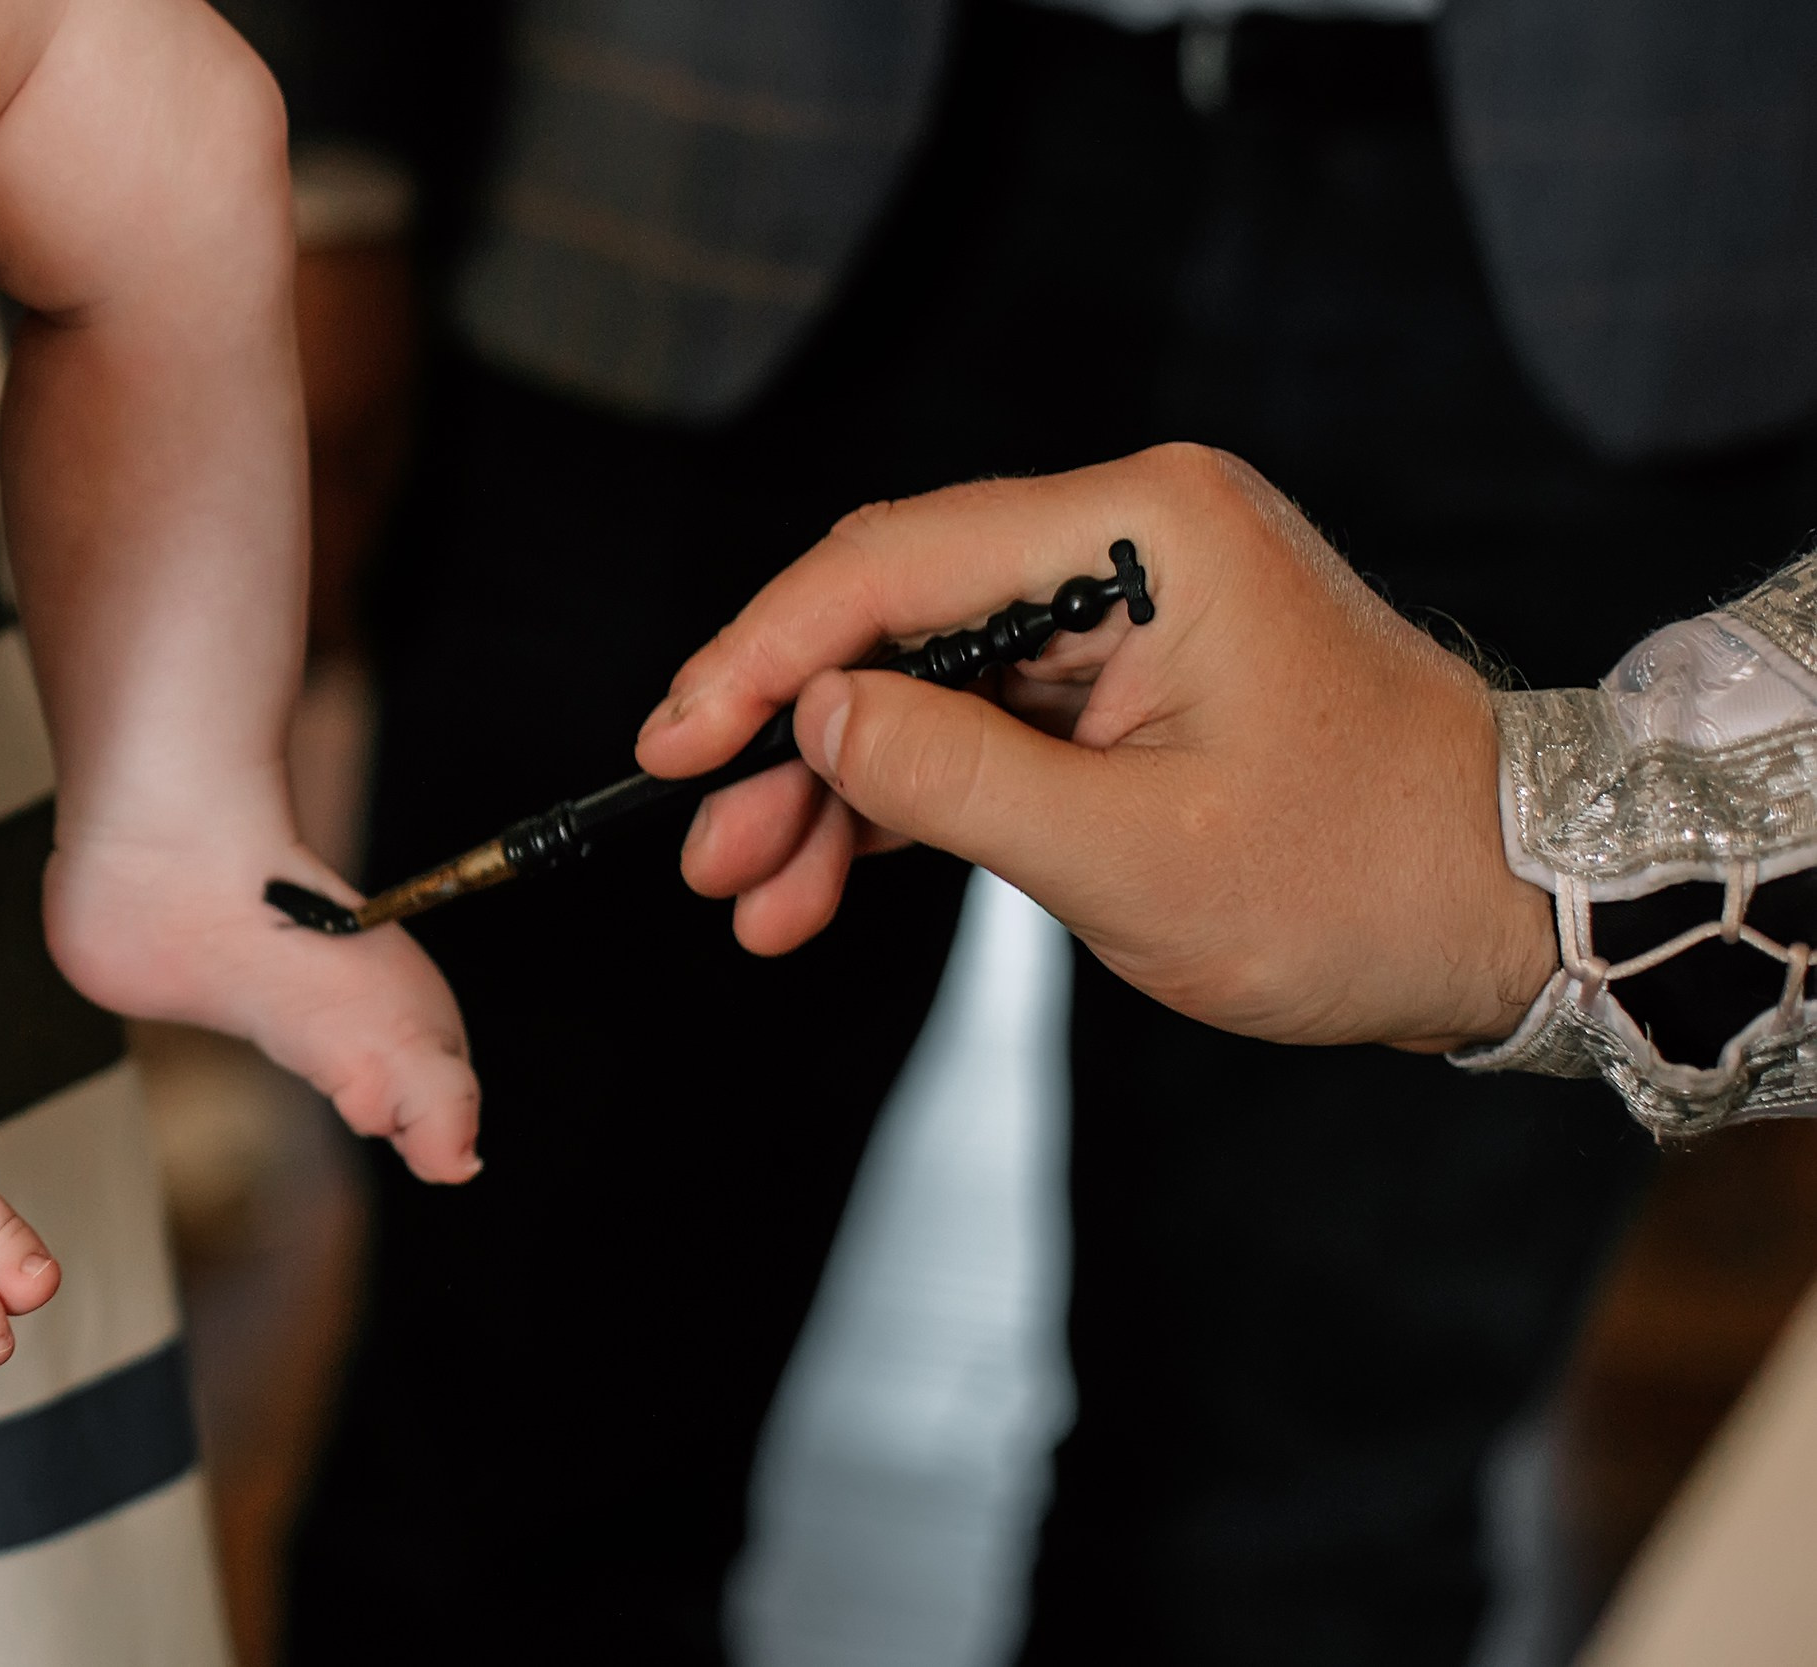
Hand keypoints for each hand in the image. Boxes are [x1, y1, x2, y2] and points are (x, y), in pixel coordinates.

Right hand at [637, 442, 1557, 1053]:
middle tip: (704, 847)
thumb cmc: (1360, 880)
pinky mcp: (1125, 681)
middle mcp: (1129, 541)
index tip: (672, 743)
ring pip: (923, 684)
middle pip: (895, 619)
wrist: (1514, 918)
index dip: (761, 656)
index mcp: (1145, 532)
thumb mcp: (1132, 854)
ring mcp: (1127, 612)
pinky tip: (826, 879)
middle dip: (786, 740)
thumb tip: (808, 719)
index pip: (894, 564)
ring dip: (835, 791)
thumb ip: (950, 777)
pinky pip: (980, 726)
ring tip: (754, 895)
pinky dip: (907, 803)